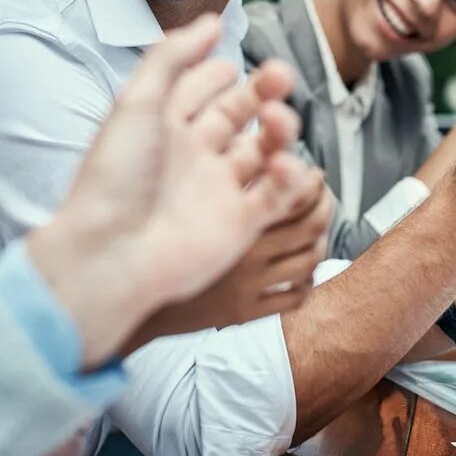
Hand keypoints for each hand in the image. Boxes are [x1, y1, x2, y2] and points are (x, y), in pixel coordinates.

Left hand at [30, 16, 320, 364]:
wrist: (110, 254)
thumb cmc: (115, 178)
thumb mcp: (137, 102)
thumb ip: (172, 56)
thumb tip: (211, 20)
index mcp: (163, 126)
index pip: (199, 89)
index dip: (217, 72)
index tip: (231, 60)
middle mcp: (193, 156)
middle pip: (239, 114)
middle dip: (262, 91)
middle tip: (280, 75)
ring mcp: (218, 190)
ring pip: (264, 149)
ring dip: (280, 129)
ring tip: (280, 119)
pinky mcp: (239, 224)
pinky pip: (276, 195)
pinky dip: (288, 177)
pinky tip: (283, 163)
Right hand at [128, 174, 332, 344]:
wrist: (129, 283)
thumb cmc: (155, 227)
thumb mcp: (185, 185)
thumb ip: (223, 165)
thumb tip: (260, 144)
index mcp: (234, 213)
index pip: (297, 191)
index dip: (313, 180)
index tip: (313, 172)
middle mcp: (247, 250)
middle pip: (311, 224)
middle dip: (325, 205)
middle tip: (322, 196)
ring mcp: (249, 284)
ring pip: (309, 260)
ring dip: (320, 241)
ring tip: (313, 230)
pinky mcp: (245, 311)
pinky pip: (295, 297)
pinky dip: (307, 280)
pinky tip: (300, 268)